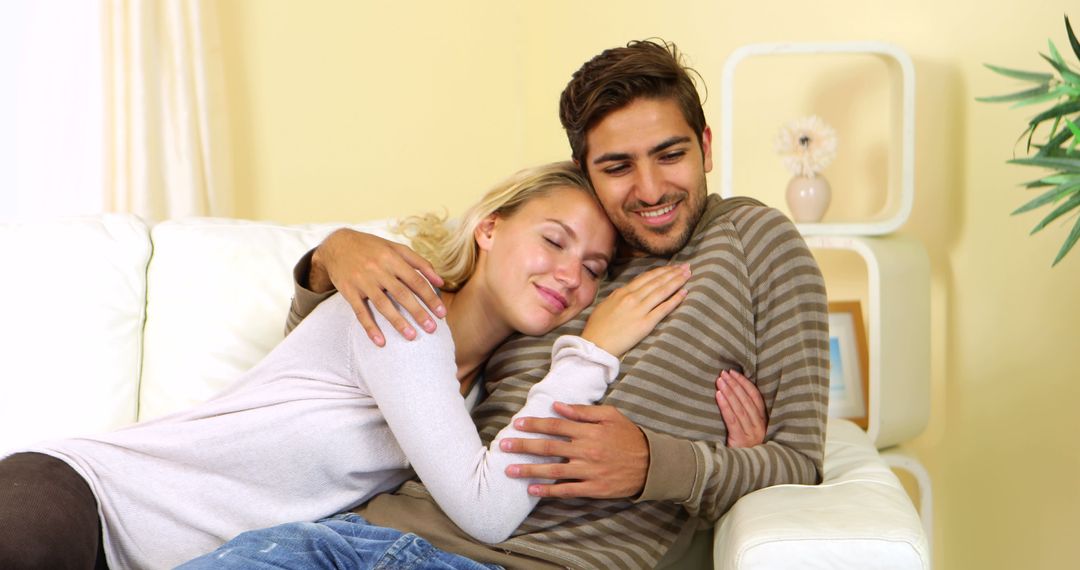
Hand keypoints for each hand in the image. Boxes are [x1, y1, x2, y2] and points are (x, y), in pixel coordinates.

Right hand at [311, 229, 445, 345]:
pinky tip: (380, 341)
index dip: (430, 297)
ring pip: (382, 305)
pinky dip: (370, 327)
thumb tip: (441, 282)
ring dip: (397, 322)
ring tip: (411, 337)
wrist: (337, 245)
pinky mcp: (349, 292)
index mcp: (392, 258)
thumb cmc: (372, 248)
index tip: (442, 313)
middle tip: (432, 329)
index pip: (416, 280)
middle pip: (402, 294)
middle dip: (418, 312)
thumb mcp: (396, 248)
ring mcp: (362, 282)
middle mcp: (378, 270)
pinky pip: (360, 312)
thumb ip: (420, 263)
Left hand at [501, 403, 647, 498]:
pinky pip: (567, 490)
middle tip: (504, 445)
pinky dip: (548, 491)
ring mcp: (589, 471)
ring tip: (509, 470)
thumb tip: (558, 406)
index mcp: (589, 431)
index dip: (534, 424)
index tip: (517, 424)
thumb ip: (583, 411)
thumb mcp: (610, 415)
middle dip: (524, 446)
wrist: (651, 464)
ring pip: (553, 470)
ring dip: (529, 470)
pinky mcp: (594, 489)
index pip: (555, 426)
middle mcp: (586, 451)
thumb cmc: (629, 436)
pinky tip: (532, 490)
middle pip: (548, 447)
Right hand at [581, 264, 689, 357]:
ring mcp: (640, 310)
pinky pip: (663, 309)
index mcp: (622, 292)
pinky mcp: (645, 324)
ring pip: (662, 291)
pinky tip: (684, 293)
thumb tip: (627, 290)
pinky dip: (675, 300)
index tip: (672, 266)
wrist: (596, 345)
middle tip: (686, 266)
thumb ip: (617, 296)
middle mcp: (632, 298)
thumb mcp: (605, 304)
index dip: (661, 270)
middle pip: (656, 281)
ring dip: (676, 281)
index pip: (646, 277)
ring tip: (688, 274)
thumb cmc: (597, 327)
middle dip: (673, 272)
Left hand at [715, 370, 766, 447]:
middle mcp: (760, 426)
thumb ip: (747, 416)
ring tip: (720, 380)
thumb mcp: (750, 432)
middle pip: (747, 400)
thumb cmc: (745, 449)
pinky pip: (732, 419)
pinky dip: (725, 406)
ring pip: (739, 408)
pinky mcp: (741, 440)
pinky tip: (718, 395)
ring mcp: (751, 434)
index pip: (755, 398)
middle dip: (735, 384)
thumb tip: (734, 394)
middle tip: (724, 373)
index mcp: (764, 422)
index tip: (735, 373)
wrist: (744, 472)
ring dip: (729, 392)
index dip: (745, 384)